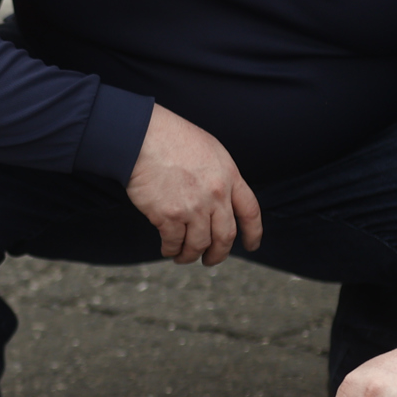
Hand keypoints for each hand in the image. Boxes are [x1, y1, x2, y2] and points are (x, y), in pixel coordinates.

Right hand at [125, 102, 261, 264]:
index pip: (250, 212)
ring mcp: (193, 208)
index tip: (251, 245)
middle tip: (211, 259)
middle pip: (225, 236)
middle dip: (219, 253)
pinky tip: (167, 249)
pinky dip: (171, 250)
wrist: (142, 137)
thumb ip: (219, 176)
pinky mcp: (168, 216)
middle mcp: (215, 195)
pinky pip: (174, 242)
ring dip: (191, 255)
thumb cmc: (170, 138)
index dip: (254, 233)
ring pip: (199, 244)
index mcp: (229, 177)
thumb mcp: (210, 151)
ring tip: (183, 257)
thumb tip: (218, 199)